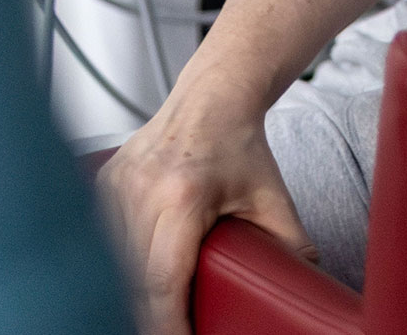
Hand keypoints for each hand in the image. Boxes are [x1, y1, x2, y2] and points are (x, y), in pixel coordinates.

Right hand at [98, 93, 315, 334]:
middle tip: (169, 330)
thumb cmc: (241, 146)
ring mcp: (116, 183)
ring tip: (152, 306)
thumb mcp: (272, 197)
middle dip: (147, 314)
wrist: (214, 96)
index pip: (162, 280)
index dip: (166, 323)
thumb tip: (306, 282)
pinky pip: (100, 236)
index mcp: (183, 196)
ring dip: (127, 288)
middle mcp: (142, 189)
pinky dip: (115, 260)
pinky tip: (127, 274)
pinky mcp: (102, 181)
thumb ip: (291, 243)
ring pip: (111, 259)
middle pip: (132, 277)